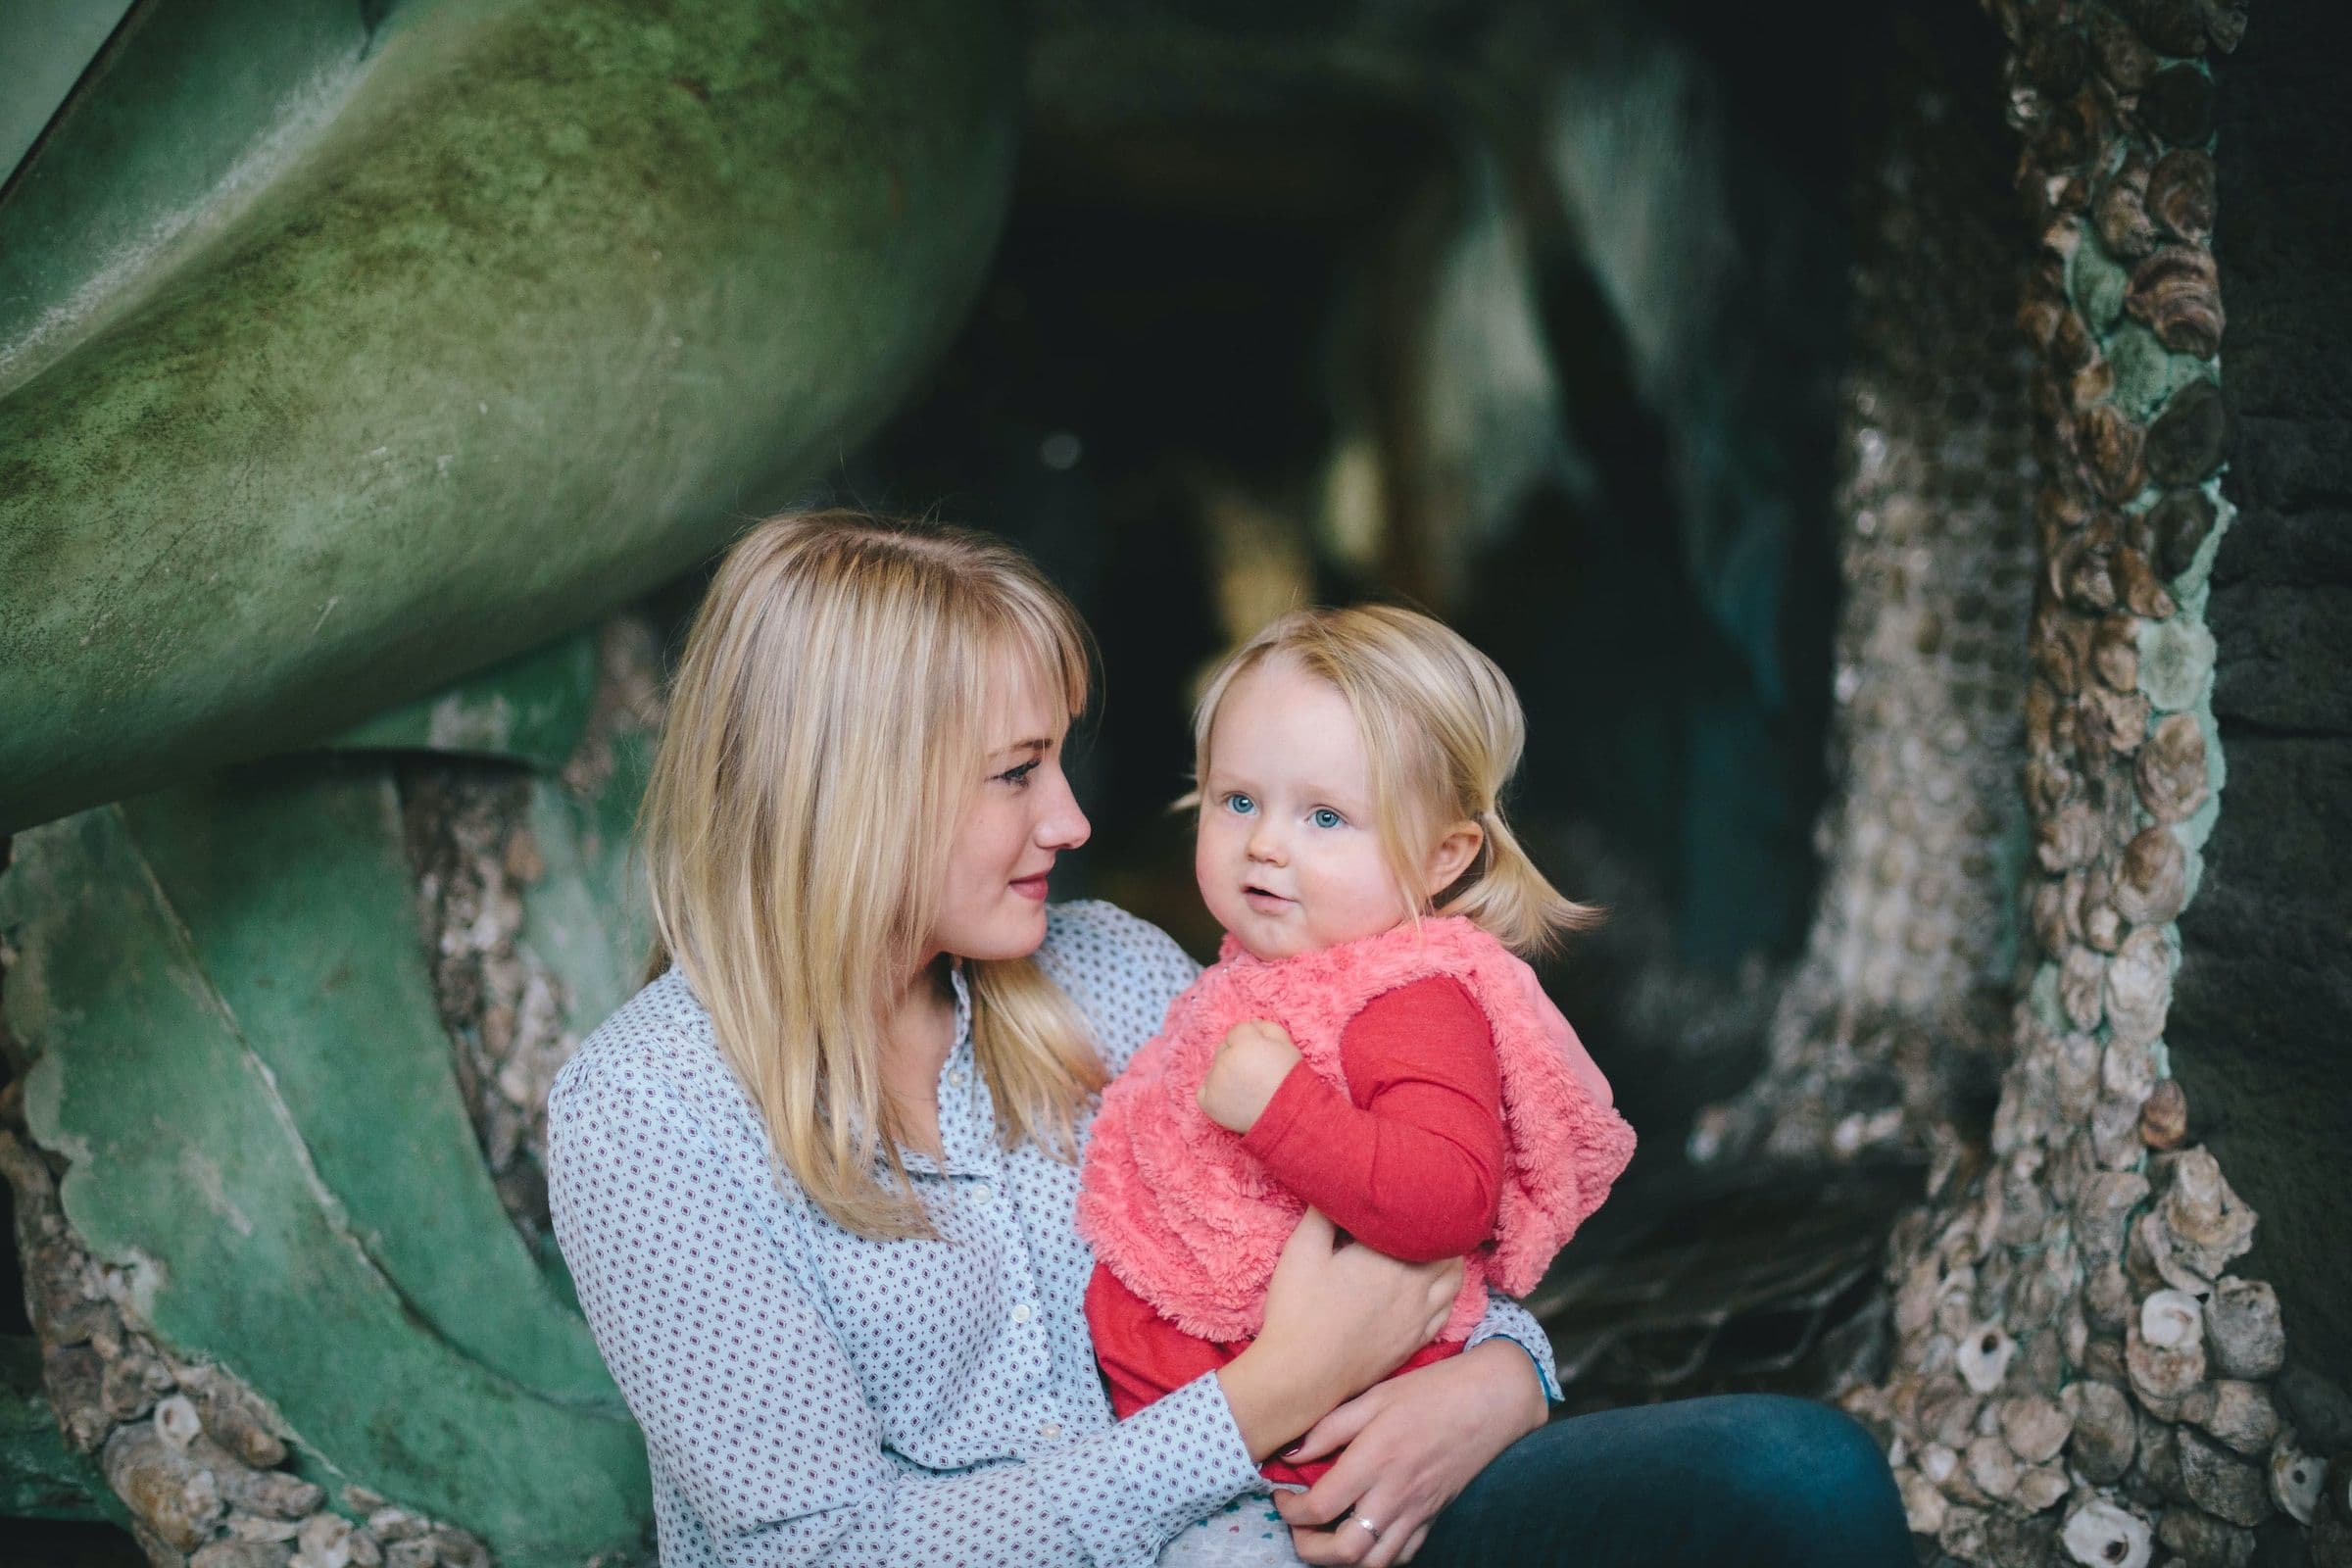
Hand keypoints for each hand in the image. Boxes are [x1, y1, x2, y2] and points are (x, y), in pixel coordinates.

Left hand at [1197, 1019, 1301, 1133]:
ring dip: (1225, 1075)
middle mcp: (1225, 1060)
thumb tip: (1252, 1023)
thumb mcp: (1288, 1047)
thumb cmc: (1291, 1082)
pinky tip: (1233, 1099)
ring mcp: (1214, 1082)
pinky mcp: (1208, 1102)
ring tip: (1247, 1089)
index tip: (1263, 1057)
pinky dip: (1214, 1094)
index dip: (1252, 1043)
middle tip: (1255, 1074)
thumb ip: (1268, 1028)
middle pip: (1223, 1049)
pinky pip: (1204, 1091)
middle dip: (1236, 1057)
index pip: (1237, 1032)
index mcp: (1244, 1044)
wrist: (1288, 1118)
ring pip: (1214, 1069)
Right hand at [1216, 1211, 1462, 1459]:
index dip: (1422, 1204)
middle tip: (1424, 1216)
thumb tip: (1339, 1185)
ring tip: (1432, 1247)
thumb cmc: (1298, 1310)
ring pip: (1455, 1279)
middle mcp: (1414, 1285)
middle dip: (1440, 1229)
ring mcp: (1419, 1316)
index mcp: (1389, 1257)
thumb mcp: (1302, 1251)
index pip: (1423, 1221)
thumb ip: (1323, 1213)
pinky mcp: (1415, 1340)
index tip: (1410, 1193)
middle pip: (1448, 1248)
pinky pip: (1446, 1310)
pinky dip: (1446, 1293)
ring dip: (1449, 1260)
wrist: (1302, 1375)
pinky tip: (1431, 1288)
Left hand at [1274, 1340, 1547, 1564]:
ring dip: (1341, 1559)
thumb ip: (1328, 1428)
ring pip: (1374, 1563)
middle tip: (1297, 1527)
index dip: (1289, 1510)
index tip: (1281, 1495)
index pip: (1320, 1506)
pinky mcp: (1433, 1517)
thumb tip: (1289, 1454)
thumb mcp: (1374, 1396)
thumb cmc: (1432, 1390)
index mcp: (1375, 1459)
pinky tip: (1362, 1534)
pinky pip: (1402, 1555)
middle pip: (1344, 1552)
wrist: (1491, 1400)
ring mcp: (1417, 1511)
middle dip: (1309, 1549)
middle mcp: (1395, 1494)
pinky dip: (1375, 1555)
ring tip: (1324, 1536)